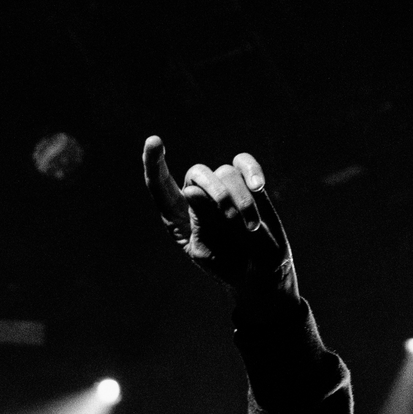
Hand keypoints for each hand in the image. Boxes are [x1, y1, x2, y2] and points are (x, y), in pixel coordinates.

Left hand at [142, 136, 297, 305]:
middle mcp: (196, 197)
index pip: (159, 186)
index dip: (153, 163)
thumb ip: (199, 222)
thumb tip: (192, 189)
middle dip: (215, 193)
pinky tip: (258, 186)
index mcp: (176, 216)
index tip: (154, 142)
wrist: (259, 271)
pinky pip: (243, 163)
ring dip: (241, 201)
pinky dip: (252, 171)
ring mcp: (221, 187)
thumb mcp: (206, 251)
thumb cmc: (226, 265)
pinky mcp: (246, 183)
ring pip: (225, 172)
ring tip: (250, 227)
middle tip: (230, 218)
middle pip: (196, 173)